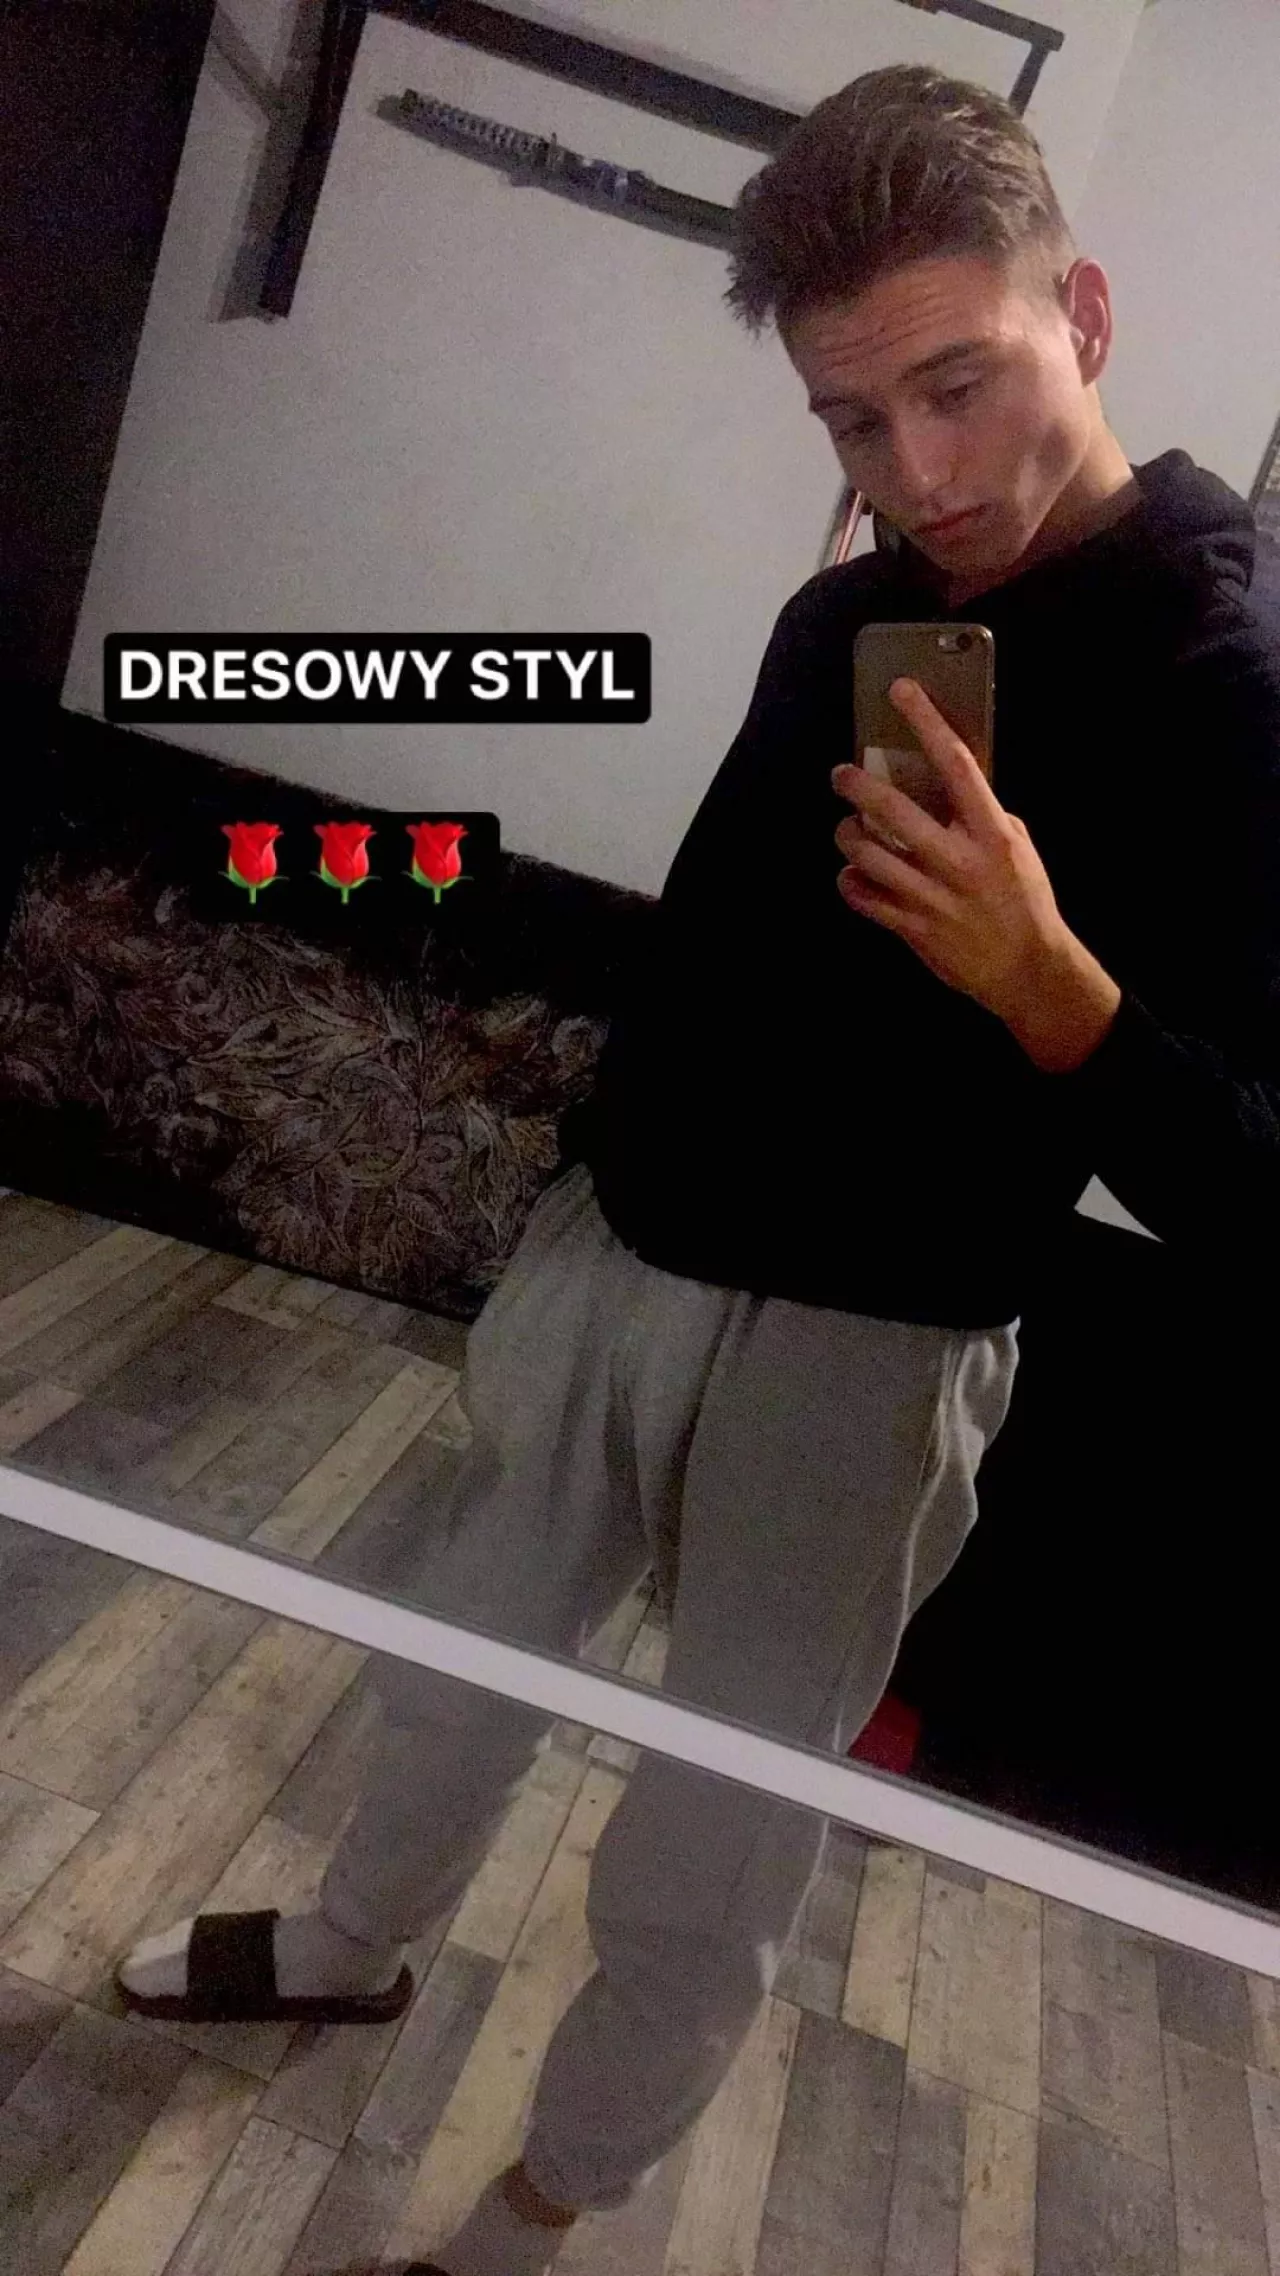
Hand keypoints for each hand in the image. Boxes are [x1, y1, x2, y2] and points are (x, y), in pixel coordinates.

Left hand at [831, 676, 1079, 1026]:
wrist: (1028, 968)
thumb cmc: (1023, 898)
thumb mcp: (1017, 846)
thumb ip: (982, 814)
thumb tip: (943, 779)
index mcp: (991, 833)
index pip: (956, 763)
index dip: (926, 721)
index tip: (901, 691)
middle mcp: (960, 862)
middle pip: (894, 810)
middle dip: (857, 786)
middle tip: (841, 775)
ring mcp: (933, 898)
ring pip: (868, 855)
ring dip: (848, 836)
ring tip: (847, 828)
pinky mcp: (913, 929)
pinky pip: (864, 899)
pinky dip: (850, 882)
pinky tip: (852, 874)